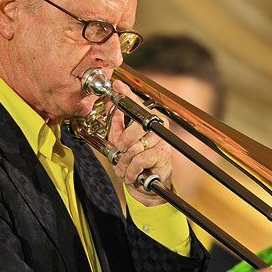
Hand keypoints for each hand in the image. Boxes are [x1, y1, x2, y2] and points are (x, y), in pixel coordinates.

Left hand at [106, 80, 172, 205]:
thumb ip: (116, 124)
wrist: (147, 186)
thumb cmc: (134, 162)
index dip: (126, 94)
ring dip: (124, 161)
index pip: (136, 104)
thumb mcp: (120, 142)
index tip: (117, 86)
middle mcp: (157, 126)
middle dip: (122, 141)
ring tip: (123, 168)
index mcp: (147, 120)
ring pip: (135, 146)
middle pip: (136, 125)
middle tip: (120, 151)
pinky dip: (131, 170)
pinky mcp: (162, 155)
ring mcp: (161, 140)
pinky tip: (131, 175)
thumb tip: (109, 103)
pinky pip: (140, 159)